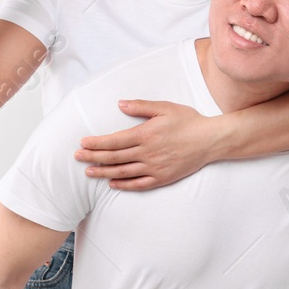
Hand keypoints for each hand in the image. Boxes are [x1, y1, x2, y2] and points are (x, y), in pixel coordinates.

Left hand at [74, 100, 218, 190]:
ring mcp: (154, 167)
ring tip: (89, 172)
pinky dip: (124, 185)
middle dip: (93, 157)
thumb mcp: (164, 107)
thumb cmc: (188, 121)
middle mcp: (147, 152)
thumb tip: (120, 104)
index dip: (96, 143)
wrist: (210, 140)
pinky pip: (139, 184)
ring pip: (123, 172)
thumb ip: (141, 106)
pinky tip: (112, 183)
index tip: (83, 143)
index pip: (114, 140)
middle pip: (114, 157)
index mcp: (146, 134)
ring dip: (104, 172)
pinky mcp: (162, 178)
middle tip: (77, 157)